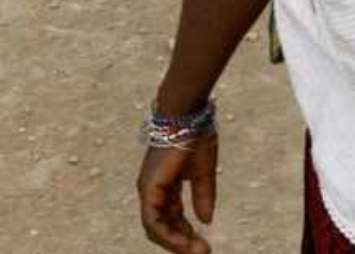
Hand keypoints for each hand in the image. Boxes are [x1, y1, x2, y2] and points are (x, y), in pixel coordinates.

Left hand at [137, 135, 217, 252]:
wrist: (187, 116)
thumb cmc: (195, 136)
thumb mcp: (203, 172)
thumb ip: (204, 196)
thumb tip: (206, 220)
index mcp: (166, 185)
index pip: (173, 216)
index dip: (186, 233)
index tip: (203, 244)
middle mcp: (154, 190)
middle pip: (164, 226)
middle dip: (182, 242)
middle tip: (202, 252)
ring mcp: (149, 190)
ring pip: (156, 229)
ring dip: (176, 243)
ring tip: (197, 251)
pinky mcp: (148, 189)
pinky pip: (153, 222)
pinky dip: (167, 235)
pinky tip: (185, 242)